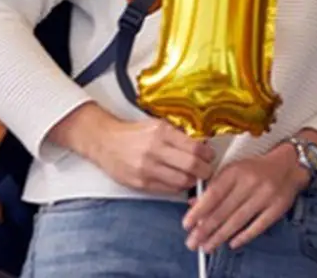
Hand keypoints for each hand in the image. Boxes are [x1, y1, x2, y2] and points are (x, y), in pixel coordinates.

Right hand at [90, 116, 215, 195]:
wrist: (106, 142)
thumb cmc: (133, 133)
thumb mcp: (156, 125)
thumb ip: (177, 135)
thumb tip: (201, 145)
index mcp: (161, 132)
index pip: (194, 147)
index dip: (207, 154)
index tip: (210, 155)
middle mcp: (155, 150)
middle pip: (191, 166)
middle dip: (205, 170)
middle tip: (207, 169)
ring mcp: (147, 169)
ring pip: (182, 181)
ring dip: (192, 180)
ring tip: (193, 176)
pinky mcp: (142, 183)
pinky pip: (169, 189)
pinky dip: (178, 186)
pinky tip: (178, 180)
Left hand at [182, 144, 309, 253]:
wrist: (287, 166)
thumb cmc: (254, 169)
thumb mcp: (232, 171)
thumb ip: (213, 186)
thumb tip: (193, 204)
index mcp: (235, 170)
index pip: (214, 192)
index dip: (199, 210)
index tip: (186, 224)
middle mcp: (249, 182)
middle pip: (224, 210)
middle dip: (206, 229)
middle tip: (193, 242)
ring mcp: (265, 196)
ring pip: (238, 220)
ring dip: (220, 236)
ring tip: (207, 246)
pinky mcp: (277, 208)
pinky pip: (258, 225)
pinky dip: (244, 236)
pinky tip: (231, 244)